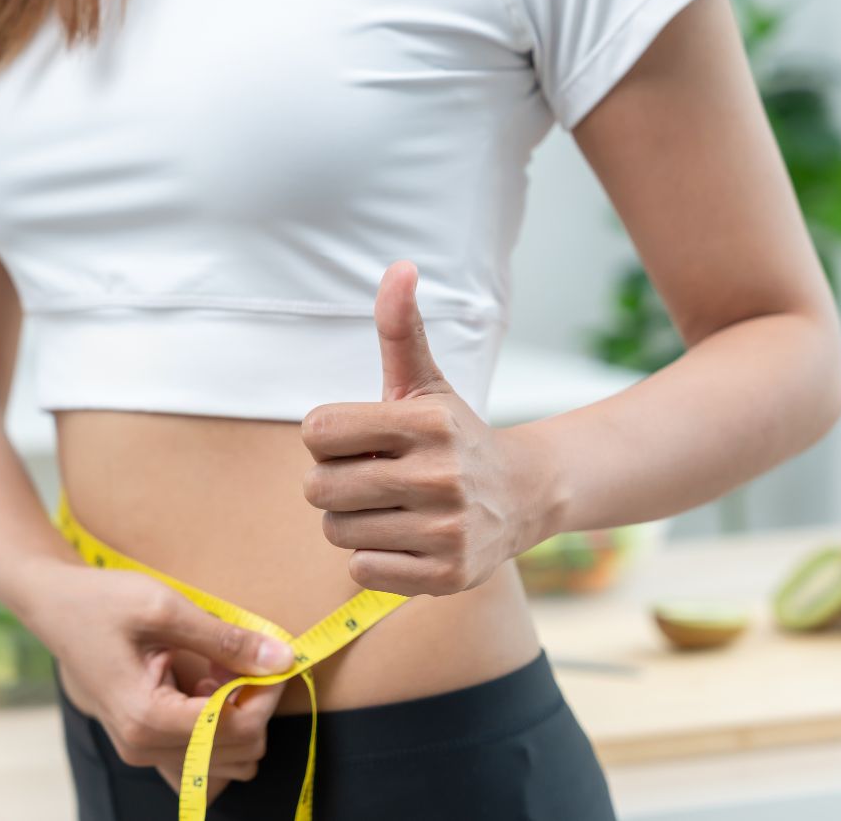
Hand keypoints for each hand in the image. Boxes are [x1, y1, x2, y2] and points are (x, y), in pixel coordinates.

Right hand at [30, 560, 293, 792]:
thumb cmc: (102, 602)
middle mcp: (143, 747)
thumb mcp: (166, 609)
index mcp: (147, 719)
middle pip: (238, 752)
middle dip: (254, 703)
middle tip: (242, 655)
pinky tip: (207, 682)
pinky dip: (218, 719)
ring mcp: (143, 749)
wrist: (54, 606)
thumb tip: (282, 659)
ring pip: (225, 756)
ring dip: (238, 712)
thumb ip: (226, 639)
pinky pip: (203, 750)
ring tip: (221, 666)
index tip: (273, 656)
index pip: (237, 730)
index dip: (266, 694)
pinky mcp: (146, 740)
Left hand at [300, 260, 549, 596]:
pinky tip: (405, 538)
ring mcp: (446, 529)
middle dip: (334, 484)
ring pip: (337, 532)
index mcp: (426, 422)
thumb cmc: (454, 436)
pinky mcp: (447, 574)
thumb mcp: (425, 382)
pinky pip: (361, 571)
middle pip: (319, 489)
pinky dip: (372, 558)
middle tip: (371, 478)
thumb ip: (401, 329)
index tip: (359, 441)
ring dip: (352, 522)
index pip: (316, 431)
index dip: (328, 439)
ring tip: (389, 508)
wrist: (524, 496)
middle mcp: (439, 475)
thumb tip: (400, 266)